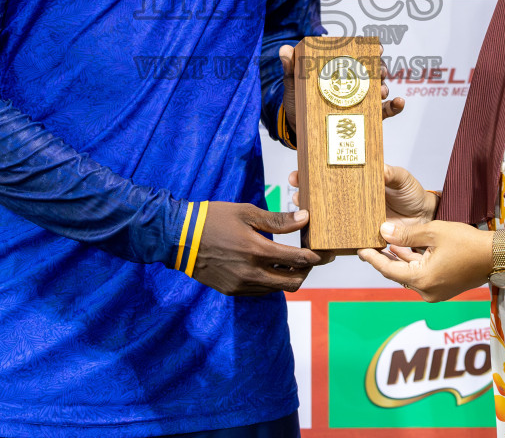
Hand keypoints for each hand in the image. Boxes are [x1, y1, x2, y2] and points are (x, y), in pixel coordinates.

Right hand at [191, 202, 323, 295]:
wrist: (178, 238)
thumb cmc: (212, 218)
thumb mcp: (246, 213)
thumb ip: (277, 220)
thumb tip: (305, 219)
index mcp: (257, 251)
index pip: (299, 259)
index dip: (317, 256)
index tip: (327, 251)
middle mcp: (252, 273)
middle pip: (294, 281)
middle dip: (308, 270)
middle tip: (312, 258)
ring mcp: (242, 285)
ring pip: (278, 289)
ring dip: (289, 276)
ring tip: (292, 260)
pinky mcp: (232, 291)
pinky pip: (261, 291)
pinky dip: (271, 281)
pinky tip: (270, 266)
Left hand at [278, 44, 405, 143]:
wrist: (297, 131)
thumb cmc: (297, 104)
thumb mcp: (294, 85)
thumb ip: (291, 69)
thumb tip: (284, 50)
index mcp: (339, 70)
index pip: (358, 55)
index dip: (371, 49)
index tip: (377, 48)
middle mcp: (353, 83)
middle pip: (373, 71)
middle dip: (380, 69)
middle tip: (378, 72)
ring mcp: (361, 100)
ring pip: (380, 88)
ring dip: (385, 86)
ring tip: (381, 91)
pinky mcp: (366, 117)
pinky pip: (385, 111)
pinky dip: (395, 106)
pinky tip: (400, 103)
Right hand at [290, 164, 435, 229]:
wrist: (425, 219)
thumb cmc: (411, 194)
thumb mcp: (402, 179)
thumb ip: (392, 173)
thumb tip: (381, 169)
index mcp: (357, 182)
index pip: (329, 175)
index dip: (311, 175)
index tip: (298, 174)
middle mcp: (352, 201)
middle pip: (322, 198)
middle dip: (305, 196)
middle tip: (297, 194)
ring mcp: (356, 219)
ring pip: (329, 219)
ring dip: (315, 218)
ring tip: (306, 215)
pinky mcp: (363, 237)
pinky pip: (346, 239)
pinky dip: (335, 240)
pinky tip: (324, 239)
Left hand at [357, 219, 492, 301]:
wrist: (496, 256)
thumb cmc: (467, 242)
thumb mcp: (434, 232)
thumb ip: (407, 234)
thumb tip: (384, 231)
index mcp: (422, 279)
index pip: (388, 269)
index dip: (372, 258)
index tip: (359, 249)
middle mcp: (426, 291)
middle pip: (397, 273)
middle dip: (384, 257)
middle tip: (369, 243)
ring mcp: (435, 292)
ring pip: (409, 274)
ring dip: (399, 259)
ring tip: (384, 242)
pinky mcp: (442, 289)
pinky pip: (421, 276)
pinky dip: (413, 263)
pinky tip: (404, 249)